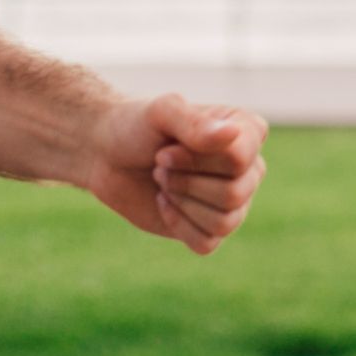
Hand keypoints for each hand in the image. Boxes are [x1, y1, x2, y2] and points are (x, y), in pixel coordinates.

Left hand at [82, 93, 268, 254]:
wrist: (108, 155)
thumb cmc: (138, 126)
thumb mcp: (161, 112)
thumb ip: (194, 123)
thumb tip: (233, 134)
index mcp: (246, 130)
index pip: (241, 158)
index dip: (198, 159)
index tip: (166, 148)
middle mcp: (248, 167)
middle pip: (235, 193)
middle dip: (186, 182)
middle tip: (159, 165)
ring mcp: (233, 200)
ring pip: (225, 222)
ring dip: (182, 203)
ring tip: (163, 181)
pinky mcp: (211, 228)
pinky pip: (208, 243)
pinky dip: (179, 225)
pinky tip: (163, 203)